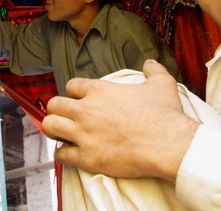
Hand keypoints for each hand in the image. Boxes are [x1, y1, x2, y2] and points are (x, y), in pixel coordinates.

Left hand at [41, 60, 198, 181]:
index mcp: (99, 90)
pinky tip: (70, 154)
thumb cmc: (166, 115)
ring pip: (51, 127)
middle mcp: (87, 110)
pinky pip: (61, 155)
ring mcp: (84, 134)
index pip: (71, 86)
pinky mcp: (87, 157)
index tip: (78, 101)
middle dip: (58, 111)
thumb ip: (153, 70)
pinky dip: (63, 155)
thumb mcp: (162, 84)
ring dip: (54, 130)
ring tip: (62, 134)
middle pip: (54, 105)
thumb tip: (151, 63)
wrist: (169, 145)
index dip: (73, 93)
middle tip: (65, 118)